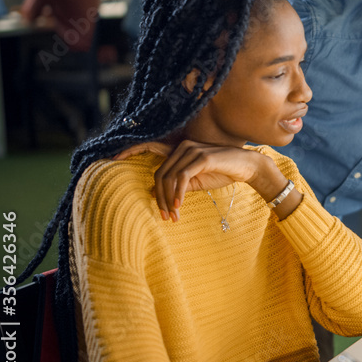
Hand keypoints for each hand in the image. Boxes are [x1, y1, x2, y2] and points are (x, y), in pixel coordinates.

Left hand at [112, 140, 281, 221]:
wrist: (247, 167)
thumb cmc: (222, 173)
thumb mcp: (196, 181)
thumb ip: (176, 185)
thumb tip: (152, 192)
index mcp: (179, 149)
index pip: (150, 147)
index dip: (130, 150)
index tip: (114, 159)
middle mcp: (182, 146)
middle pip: (158, 173)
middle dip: (158, 197)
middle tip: (164, 216)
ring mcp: (192, 150)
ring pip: (168, 177)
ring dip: (168, 199)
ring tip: (173, 215)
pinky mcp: (201, 158)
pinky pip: (182, 178)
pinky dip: (178, 193)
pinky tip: (179, 205)